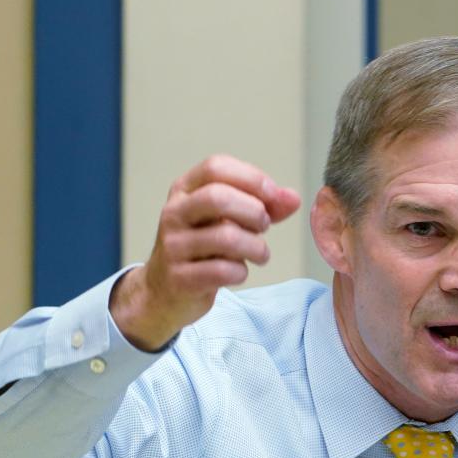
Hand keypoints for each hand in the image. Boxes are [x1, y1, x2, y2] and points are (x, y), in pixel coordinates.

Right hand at [110, 155, 300, 350]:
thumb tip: (293, 198)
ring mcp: (173, 246)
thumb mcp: (228, 219)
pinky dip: (241, 272)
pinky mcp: (179, 278)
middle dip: (254, 211)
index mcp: (185, 190)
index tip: (273, 195)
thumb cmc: (203, 248)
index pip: (216, 167)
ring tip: (260, 253)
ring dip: (256, 247)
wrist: (164, 291)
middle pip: (218, 198)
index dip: (251, 178)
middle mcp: (174, 213)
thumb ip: (262, 206)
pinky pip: (223, 270)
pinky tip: (238, 272)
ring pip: (226, 237)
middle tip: (264, 226)